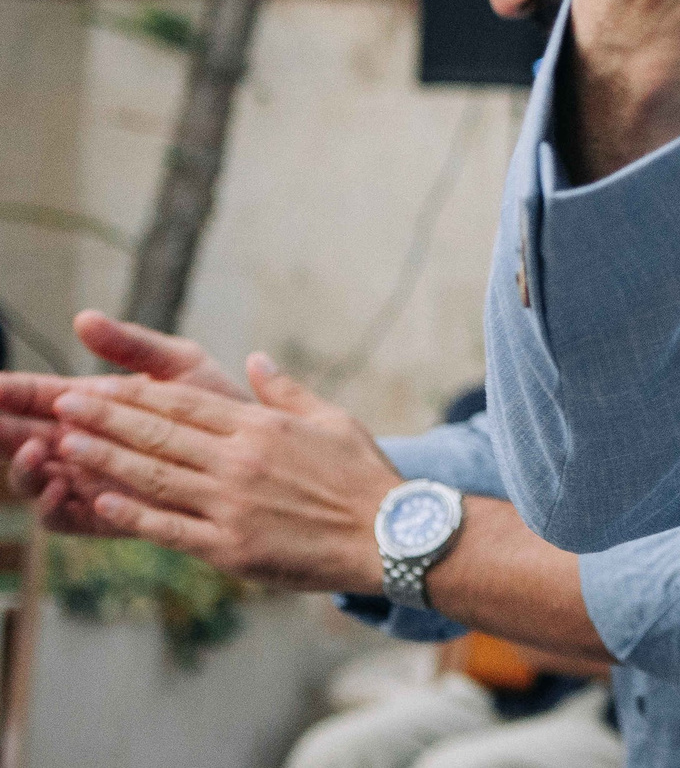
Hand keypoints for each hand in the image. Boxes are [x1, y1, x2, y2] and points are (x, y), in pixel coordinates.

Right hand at [4, 311, 248, 530]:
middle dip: (1, 431)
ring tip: (36, 450)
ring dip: (25, 469)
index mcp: (97, 405)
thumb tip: (83, 318)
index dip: (11, 391)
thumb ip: (134, 345)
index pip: (40, 397)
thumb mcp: (180, 364)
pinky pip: (66, 519)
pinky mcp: (109, 516)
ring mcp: (94, 481)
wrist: (261, 452)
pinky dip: (52, 507)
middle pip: (25, 439)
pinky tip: (58, 488)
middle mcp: (86, 444)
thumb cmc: (221, 400)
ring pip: (37, 481)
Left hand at [47, 355, 400, 592]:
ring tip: (66, 445)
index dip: (135, 395)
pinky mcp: (230, 547)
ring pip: (154, 478)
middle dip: (106, 418)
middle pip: (159, 436)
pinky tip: (100, 502)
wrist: (389, 534)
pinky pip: (170, 528)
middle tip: (63, 404)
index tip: (99, 384)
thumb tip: (255, 360)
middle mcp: (240, 461)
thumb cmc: (364, 476)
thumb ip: (286, 390)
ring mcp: (231, 505)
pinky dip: (132, 514)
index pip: (184, 406)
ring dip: (106, 460)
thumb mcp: (332, 418)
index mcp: (262, 427)